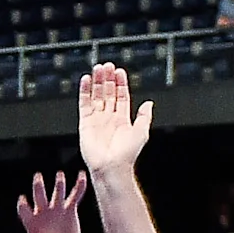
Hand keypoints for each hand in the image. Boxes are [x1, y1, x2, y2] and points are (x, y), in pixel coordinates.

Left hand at [16, 170, 85, 232]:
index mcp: (32, 222)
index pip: (25, 211)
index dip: (23, 206)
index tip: (22, 200)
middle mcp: (43, 212)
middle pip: (40, 197)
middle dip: (38, 187)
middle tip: (37, 176)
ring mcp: (57, 210)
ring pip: (57, 194)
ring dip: (59, 184)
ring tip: (59, 174)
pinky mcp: (69, 210)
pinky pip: (75, 196)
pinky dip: (79, 187)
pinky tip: (82, 176)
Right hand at [75, 62, 151, 177]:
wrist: (112, 167)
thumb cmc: (127, 153)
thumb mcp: (141, 132)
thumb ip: (144, 116)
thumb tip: (149, 103)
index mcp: (122, 119)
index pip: (121, 96)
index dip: (120, 83)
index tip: (119, 71)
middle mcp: (109, 117)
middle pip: (108, 93)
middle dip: (108, 79)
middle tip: (107, 65)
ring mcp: (97, 119)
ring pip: (97, 95)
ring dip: (97, 81)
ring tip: (98, 68)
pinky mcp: (85, 123)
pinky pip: (84, 103)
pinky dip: (84, 91)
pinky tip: (86, 80)